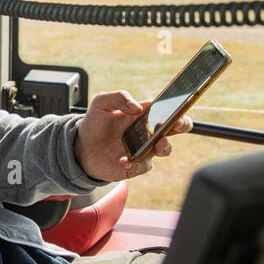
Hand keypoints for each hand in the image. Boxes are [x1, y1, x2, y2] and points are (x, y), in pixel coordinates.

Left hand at [73, 91, 192, 181]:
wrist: (81, 148)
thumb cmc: (95, 123)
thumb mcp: (101, 103)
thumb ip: (119, 97)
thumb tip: (138, 107)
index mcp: (145, 113)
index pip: (168, 108)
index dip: (177, 106)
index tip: (177, 106)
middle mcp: (149, 130)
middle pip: (178, 127)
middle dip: (182, 124)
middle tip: (175, 123)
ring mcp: (145, 148)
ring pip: (165, 149)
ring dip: (164, 146)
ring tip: (157, 144)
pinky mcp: (137, 165)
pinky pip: (143, 165)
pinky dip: (135, 163)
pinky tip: (122, 160)